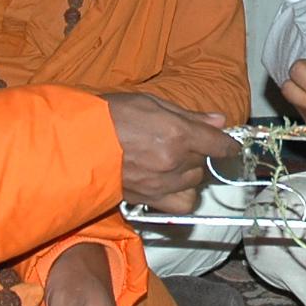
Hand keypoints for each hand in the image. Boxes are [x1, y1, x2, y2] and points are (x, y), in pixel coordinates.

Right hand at [102, 93, 237, 212]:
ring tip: (169, 161)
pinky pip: (182, 203)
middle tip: (178, 142)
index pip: (218, 143)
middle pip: (203, 161)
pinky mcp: (150, 198)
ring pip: (194, 181)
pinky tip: (171, 183)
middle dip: (196, 152)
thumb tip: (218, 121)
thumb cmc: (109, 116)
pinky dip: (182, 194)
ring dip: (188, 172)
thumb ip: (188, 115)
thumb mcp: (150, 103)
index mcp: (177, 133)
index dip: (227, 144)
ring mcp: (163, 182)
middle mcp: (174, 161)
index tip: (229, 144)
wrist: (77, 143)